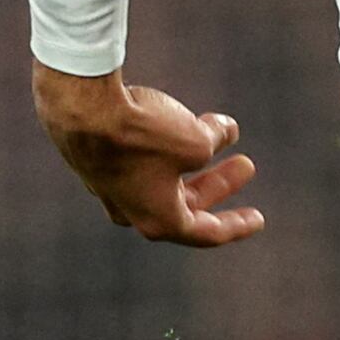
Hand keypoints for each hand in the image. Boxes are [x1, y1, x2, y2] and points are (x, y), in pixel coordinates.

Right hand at [35, 61, 266, 246]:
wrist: (81, 108)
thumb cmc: (141, 132)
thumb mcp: (194, 139)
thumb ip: (215, 139)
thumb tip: (226, 131)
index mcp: (159, 221)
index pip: (207, 231)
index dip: (237, 224)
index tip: (258, 219)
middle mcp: (133, 212)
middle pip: (187, 204)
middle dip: (219, 183)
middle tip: (247, 165)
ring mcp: (112, 189)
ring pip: (163, 180)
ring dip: (193, 161)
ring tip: (216, 132)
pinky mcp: (98, 162)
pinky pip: (142, 162)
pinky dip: (166, 148)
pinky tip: (179, 120)